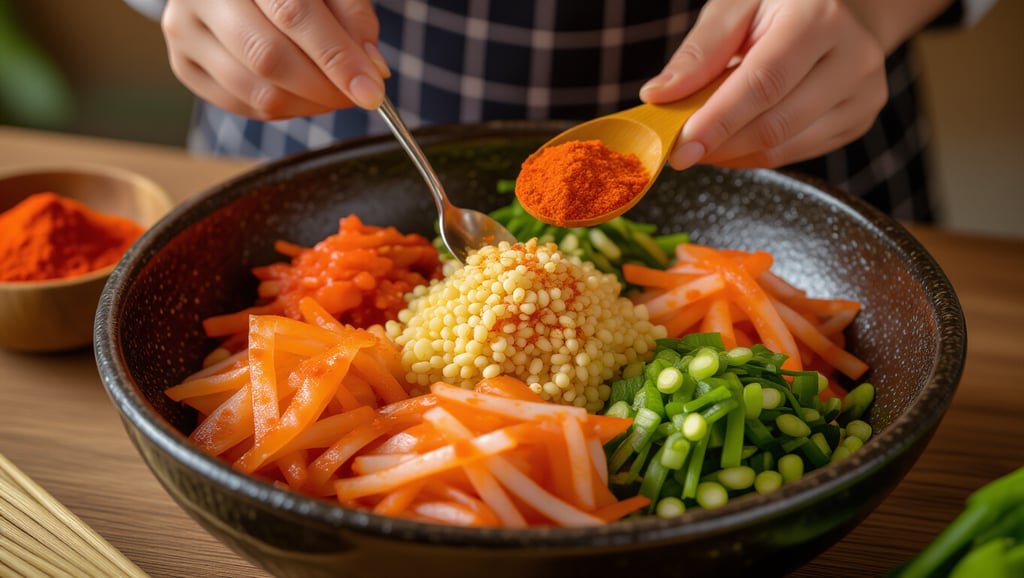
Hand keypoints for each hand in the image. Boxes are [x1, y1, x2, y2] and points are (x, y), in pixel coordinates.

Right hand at [162, 0, 389, 119]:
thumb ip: (353, 16)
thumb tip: (371, 70)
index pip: (293, 14)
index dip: (337, 57)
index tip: (372, 89)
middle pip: (268, 57)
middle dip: (324, 88)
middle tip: (357, 95)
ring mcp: (184, 30)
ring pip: (255, 90)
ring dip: (308, 104)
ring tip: (334, 93)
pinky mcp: (184, 65)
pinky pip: (242, 106)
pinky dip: (284, 110)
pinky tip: (303, 95)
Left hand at [640, 0, 886, 169]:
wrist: (844, 8)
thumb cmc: (779, 4)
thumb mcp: (735, 7)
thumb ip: (700, 51)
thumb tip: (658, 96)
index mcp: (820, 16)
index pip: (764, 82)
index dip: (719, 120)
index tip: (680, 147)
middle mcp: (854, 55)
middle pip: (776, 122)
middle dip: (720, 144)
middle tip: (679, 151)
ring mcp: (864, 92)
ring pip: (786, 146)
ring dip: (733, 154)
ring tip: (703, 141)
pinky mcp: (860, 119)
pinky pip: (796, 153)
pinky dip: (755, 155)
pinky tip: (733, 139)